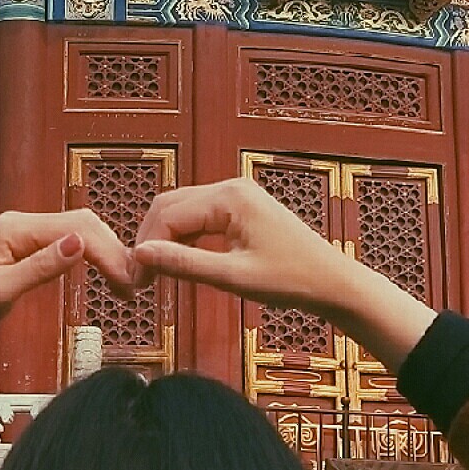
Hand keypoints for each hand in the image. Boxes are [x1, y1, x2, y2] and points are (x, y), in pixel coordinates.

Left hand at [0, 207, 136, 376]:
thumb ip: (39, 268)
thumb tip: (78, 243)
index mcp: (14, 229)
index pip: (77, 228)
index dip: (109, 253)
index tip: (128, 283)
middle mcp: (20, 223)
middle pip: (83, 223)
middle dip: (113, 250)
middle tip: (134, 287)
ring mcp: (23, 234)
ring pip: (78, 231)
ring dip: (105, 252)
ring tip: (125, 284)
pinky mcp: (24, 248)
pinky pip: (65, 242)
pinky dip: (90, 255)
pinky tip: (102, 274)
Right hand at [132, 177, 435, 373]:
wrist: (332, 282)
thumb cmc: (291, 280)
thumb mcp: (233, 277)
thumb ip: (184, 264)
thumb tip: (141, 255)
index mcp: (228, 196)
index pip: (167, 215)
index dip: (146, 248)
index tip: (135, 282)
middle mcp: (230, 187)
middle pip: (169, 206)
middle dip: (150, 240)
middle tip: (139, 279)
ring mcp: (236, 195)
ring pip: (182, 210)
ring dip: (165, 239)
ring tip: (156, 275)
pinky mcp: (241, 208)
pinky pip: (200, 217)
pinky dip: (184, 238)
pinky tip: (179, 264)